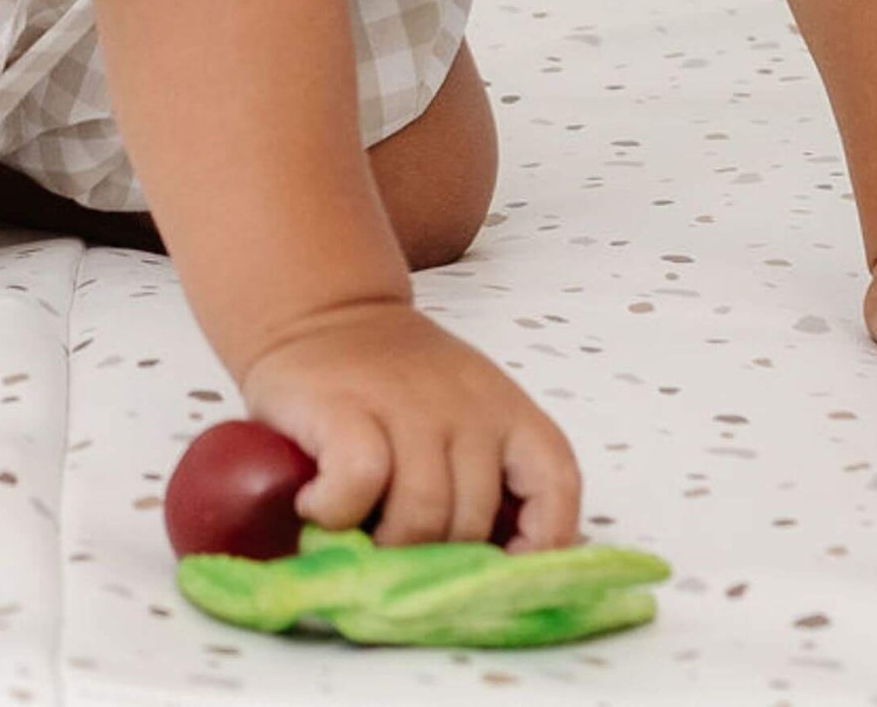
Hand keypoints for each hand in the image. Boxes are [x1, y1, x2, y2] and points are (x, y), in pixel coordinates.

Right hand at [237, 298, 581, 552]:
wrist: (323, 307)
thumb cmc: (394, 376)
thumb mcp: (462, 407)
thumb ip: (484, 468)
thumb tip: (489, 564)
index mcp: (505, 409)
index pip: (557, 482)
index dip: (543, 540)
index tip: (503, 568)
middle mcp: (465, 406)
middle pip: (474, 521)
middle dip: (435, 558)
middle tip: (397, 551)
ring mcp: (406, 404)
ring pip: (423, 513)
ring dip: (388, 544)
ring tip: (358, 532)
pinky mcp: (345, 406)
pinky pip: (359, 483)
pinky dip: (338, 511)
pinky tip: (319, 504)